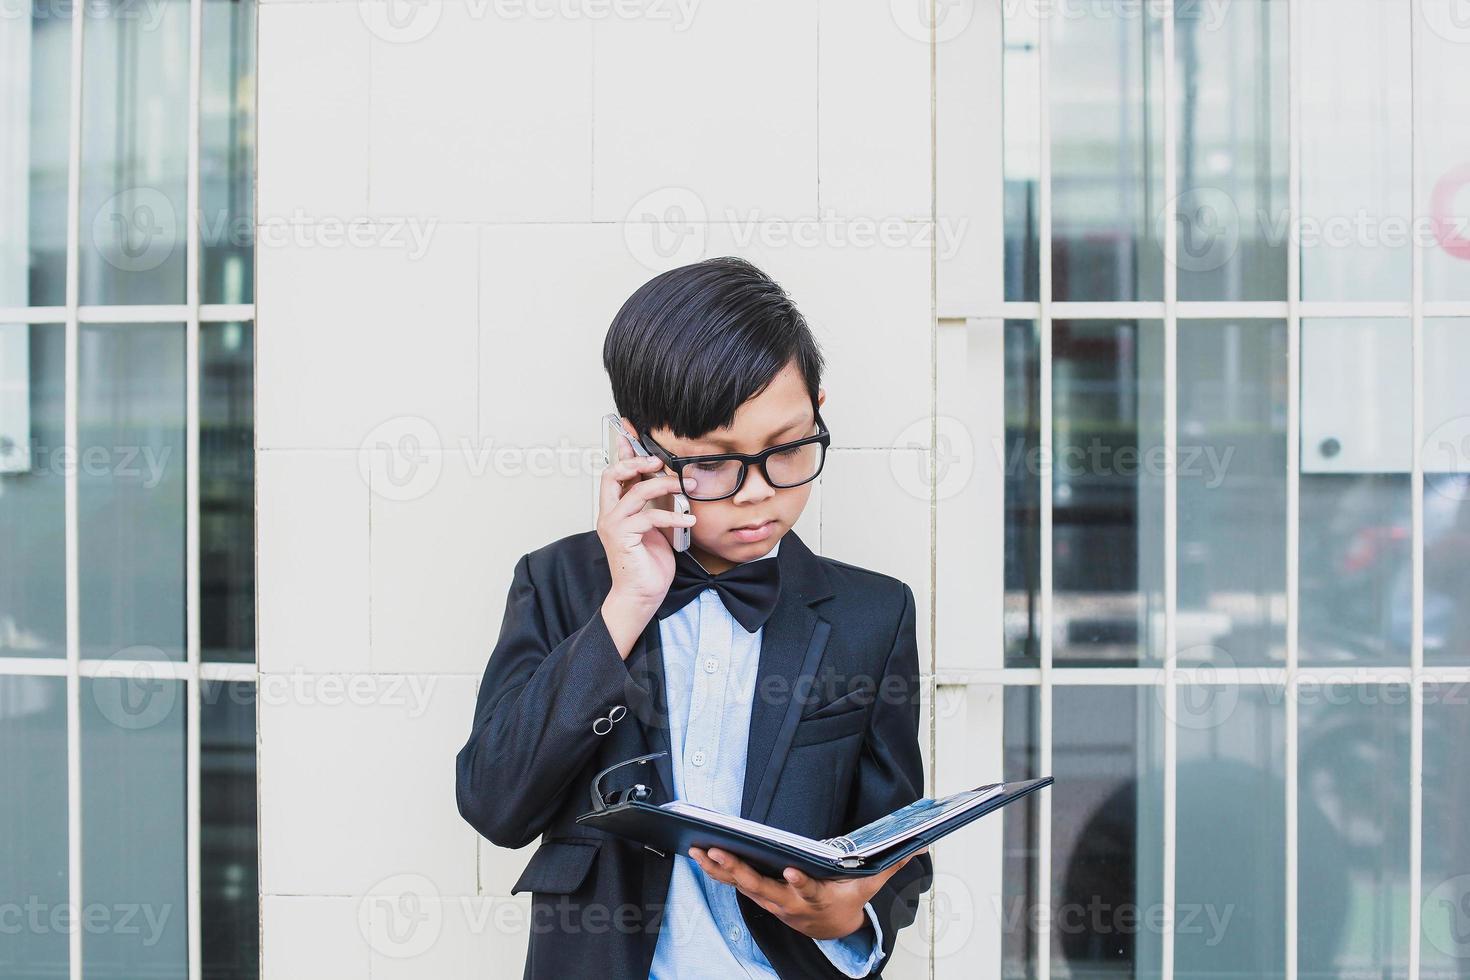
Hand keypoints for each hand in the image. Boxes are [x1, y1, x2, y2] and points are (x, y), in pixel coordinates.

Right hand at [596, 452, 696, 657]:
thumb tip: (673, 485)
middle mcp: (609, 515)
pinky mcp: (623, 537)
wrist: (642, 596)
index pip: (615, 474)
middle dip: (638, 463)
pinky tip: (689, 521)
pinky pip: (649, 517)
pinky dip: (673, 517)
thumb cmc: (649, 565)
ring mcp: (613, 525)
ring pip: (636, 492)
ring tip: (687, 488)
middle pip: (613, 474)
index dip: (624, 454)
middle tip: (661, 463)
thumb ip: (657, 506)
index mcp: (615, 510)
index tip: (634, 436)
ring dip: (666, 486)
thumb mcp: (657, 529)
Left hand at [689, 846, 921, 941]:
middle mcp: (790, 902)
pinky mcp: (759, 896)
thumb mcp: (871, 885)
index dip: (799, 884)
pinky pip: (734, 883)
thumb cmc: (847, 899)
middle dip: (738, 870)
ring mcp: (771, 901)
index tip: (791, 872)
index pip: (807, 891)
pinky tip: (699, 854)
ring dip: (718, 868)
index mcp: (817, 898)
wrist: (831, 929)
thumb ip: (892, 864)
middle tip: (718, 851)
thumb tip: (923, 844)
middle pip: (761, 887)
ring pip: (741, 885)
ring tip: (698, 849)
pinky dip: (716, 869)